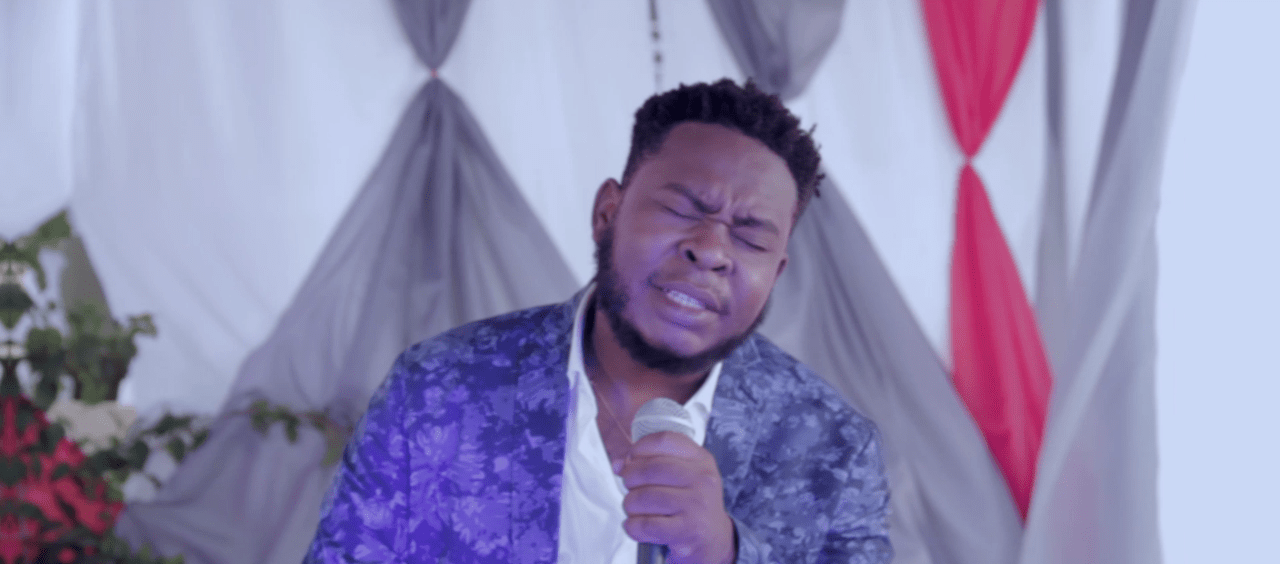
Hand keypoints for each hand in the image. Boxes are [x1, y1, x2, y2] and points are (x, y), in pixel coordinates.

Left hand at [616, 431, 734, 563]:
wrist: (714, 539)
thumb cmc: (691, 505)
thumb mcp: (682, 477)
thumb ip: (651, 465)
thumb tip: (619, 465)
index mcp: (701, 459)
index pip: (664, 441)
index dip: (639, 448)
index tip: (630, 459)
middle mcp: (702, 479)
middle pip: (651, 468)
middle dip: (630, 478)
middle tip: (629, 487)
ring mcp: (697, 505)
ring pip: (645, 497)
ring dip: (630, 504)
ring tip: (634, 509)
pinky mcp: (688, 530)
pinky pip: (646, 524)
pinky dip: (633, 526)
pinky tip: (636, 526)